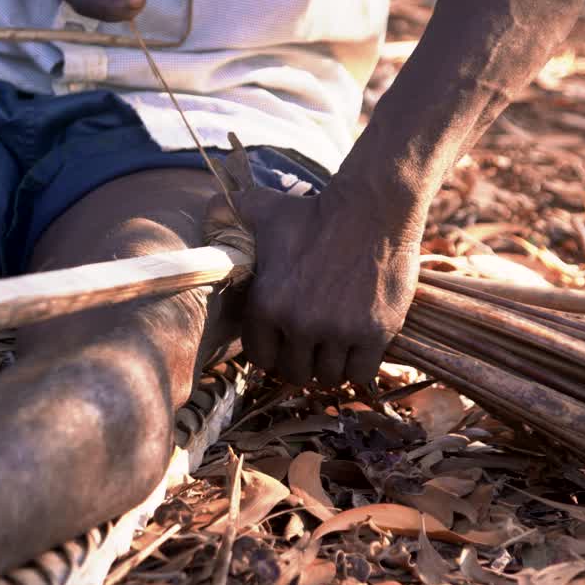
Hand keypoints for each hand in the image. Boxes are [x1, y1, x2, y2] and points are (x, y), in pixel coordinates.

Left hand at [206, 139, 424, 387]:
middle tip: (313, 345)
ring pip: (328, 377)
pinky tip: (360, 347)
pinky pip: (361, 373)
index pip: (261, 358)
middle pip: (295, 372)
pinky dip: (360, 365)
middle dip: (302, 362)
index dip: (273, 352)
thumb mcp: (264, 209)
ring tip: (336, 346)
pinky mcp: (375, 332)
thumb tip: (209, 211)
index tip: (285, 342)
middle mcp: (299, 322)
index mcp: (267, 303)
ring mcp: (339, 330)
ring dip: (331, 366)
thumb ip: (231, 211)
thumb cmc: (314, 212)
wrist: (372, 208)